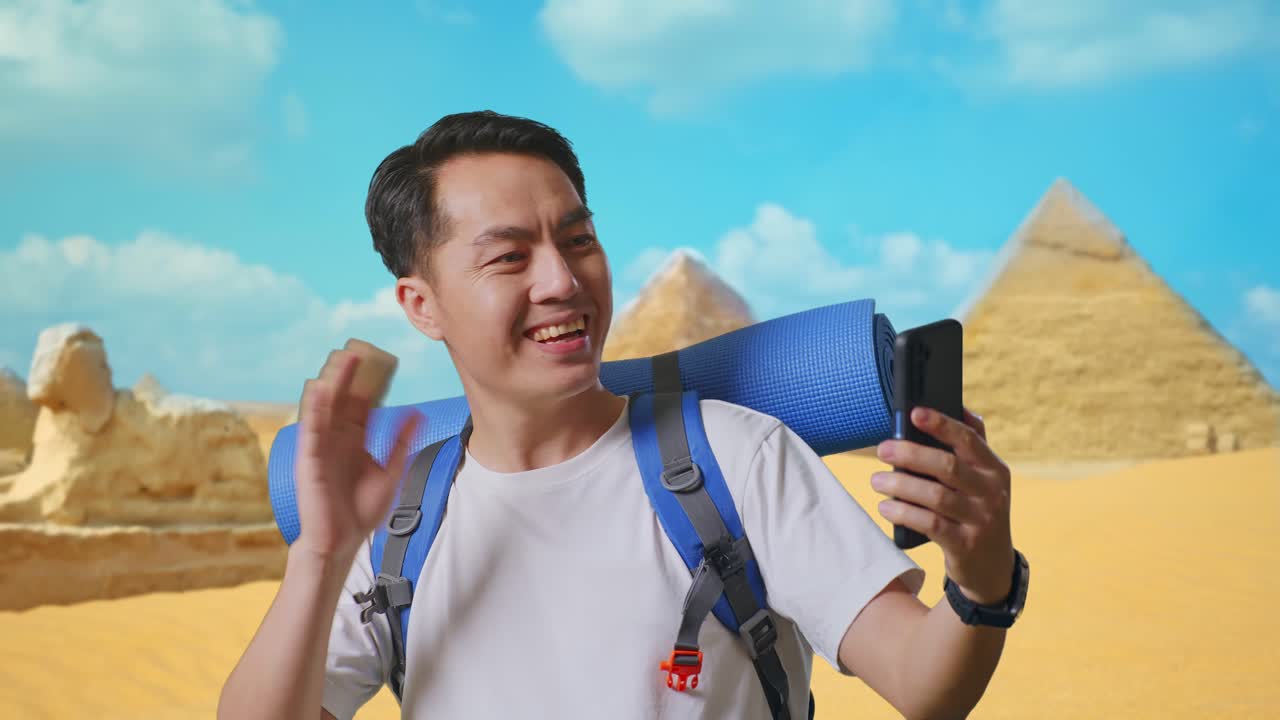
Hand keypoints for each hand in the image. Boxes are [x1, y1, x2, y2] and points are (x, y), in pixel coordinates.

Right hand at [293, 348, 421, 560]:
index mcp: (356, 439)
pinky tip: (319, 389)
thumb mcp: (391, 472)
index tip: (385, 360)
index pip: (364, 404)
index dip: (373, 383)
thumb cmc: (361, 511)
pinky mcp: (309, 459)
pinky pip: (310, 430)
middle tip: (363, 347)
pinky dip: (313, 409)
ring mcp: (322, 447)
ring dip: (334, 382)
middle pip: (345, 399)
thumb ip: (401, 442)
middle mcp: (338, 438)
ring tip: (344, 357)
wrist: (342, 542)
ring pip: (327, 407)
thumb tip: (417, 412)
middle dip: (353, 375)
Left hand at [871, 406, 1015, 604]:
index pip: (968, 440)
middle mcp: (992, 492)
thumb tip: (956, 407)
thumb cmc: (978, 511)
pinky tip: (886, 507)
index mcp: (994, 469)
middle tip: (882, 449)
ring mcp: (981, 520)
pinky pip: (929, 524)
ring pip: (935, 496)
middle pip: (947, 466)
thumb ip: (971, 447)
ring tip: (876, 481)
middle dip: (911, 454)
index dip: (941, 424)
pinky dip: (904, 513)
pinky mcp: (965, 545)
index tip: (914, 413)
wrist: (992, 567)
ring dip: (901, 485)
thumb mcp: (983, 480)